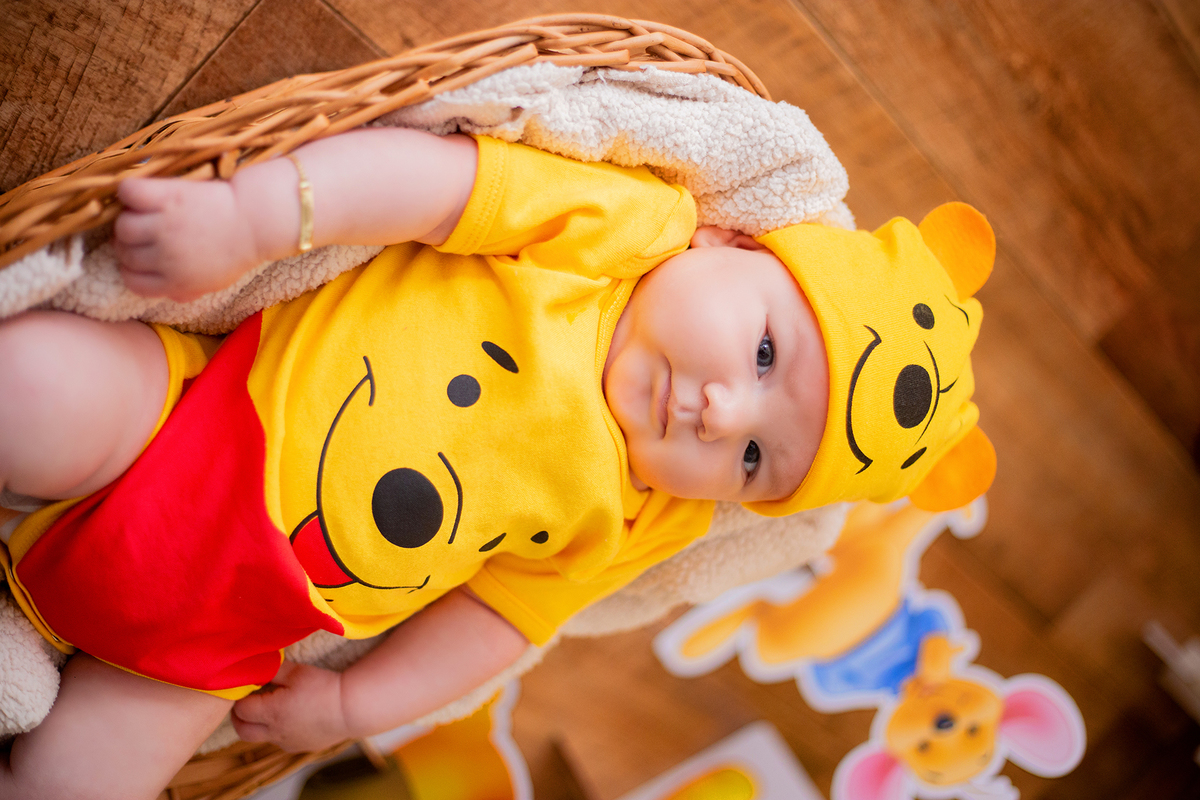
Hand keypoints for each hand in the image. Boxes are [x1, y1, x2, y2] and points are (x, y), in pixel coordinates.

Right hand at [114, 177, 262, 301]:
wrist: (256, 221)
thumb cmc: (236, 251)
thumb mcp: (213, 282)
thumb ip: (186, 291)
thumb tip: (167, 294)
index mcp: (176, 282)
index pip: (131, 281)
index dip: (133, 267)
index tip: (142, 254)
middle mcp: (167, 258)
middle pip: (124, 251)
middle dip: (131, 242)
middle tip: (146, 229)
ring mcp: (165, 227)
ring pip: (123, 225)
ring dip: (130, 217)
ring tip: (147, 212)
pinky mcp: (168, 197)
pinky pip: (128, 193)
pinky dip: (130, 191)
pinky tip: (146, 193)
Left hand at [231, 661, 350, 752]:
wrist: (352, 708)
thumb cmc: (324, 687)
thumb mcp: (296, 672)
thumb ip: (272, 669)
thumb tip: (256, 665)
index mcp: (271, 713)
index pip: (240, 709)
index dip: (240, 697)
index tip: (248, 686)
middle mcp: (275, 733)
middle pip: (243, 731)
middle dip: (239, 717)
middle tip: (245, 703)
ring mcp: (289, 743)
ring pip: (263, 738)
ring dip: (260, 725)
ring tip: (271, 708)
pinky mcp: (303, 747)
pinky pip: (282, 741)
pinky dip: (279, 731)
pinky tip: (292, 717)